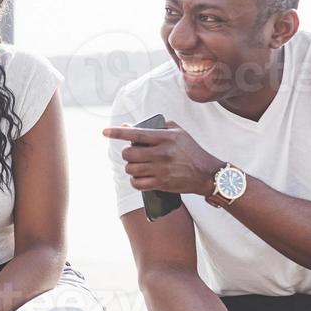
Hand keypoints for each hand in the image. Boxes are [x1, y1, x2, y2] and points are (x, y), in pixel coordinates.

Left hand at [103, 122, 221, 195]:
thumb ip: (158, 127)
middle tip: (133, 155)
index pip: (136, 134)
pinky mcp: (161, 183)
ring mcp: (161, 169)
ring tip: (137, 166)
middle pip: (129, 153)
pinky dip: (134, 181)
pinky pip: (137, 183)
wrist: (206, 174)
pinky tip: (139, 178)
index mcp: (165, 137)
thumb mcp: (179, 133)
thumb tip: (131, 126)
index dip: (118, 133)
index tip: (105, 131)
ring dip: (130, 168)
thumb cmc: (192, 151)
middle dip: (127, 154)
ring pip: (131, 169)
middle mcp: (162, 153)